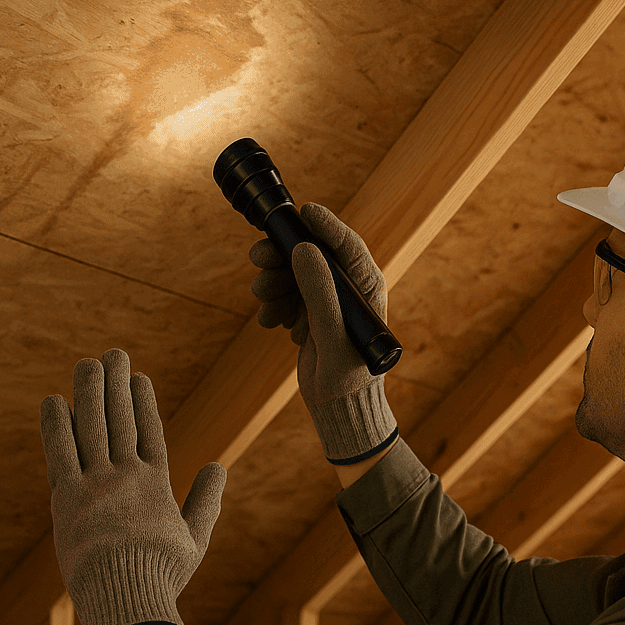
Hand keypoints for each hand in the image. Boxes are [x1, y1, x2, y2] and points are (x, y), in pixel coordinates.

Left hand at [40, 348, 226, 624]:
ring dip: (89, 391)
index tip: (138, 376)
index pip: (150, 430)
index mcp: (157, 483)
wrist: (128, 599)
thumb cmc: (162, 574)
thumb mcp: (194, 538)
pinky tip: (54, 400)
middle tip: (112, 353)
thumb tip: (219, 465)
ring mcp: (96, 484)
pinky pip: (60, 452)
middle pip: (120, 418)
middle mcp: (127, 475)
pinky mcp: (67, 499)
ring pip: (92, 426)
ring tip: (87, 364)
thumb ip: (205, 500)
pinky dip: (57, 424)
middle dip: (116, 382)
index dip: (143, 400)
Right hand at [248, 203, 397, 463]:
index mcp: (365, 290)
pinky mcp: (310, 316)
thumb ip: (319, 292)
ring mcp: (328, 302)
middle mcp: (348, 290)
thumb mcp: (331, 334)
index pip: (347, 246)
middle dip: (283, 256)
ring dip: (273, 283)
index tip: (304, 212)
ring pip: (294, 275)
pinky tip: (271, 323)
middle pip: (312, 256)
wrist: (337, 412)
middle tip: (258, 258)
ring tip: (264, 301)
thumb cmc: (347, 379)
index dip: (325, 226)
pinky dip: (274, 305)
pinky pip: (285, 297)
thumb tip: (304, 249)